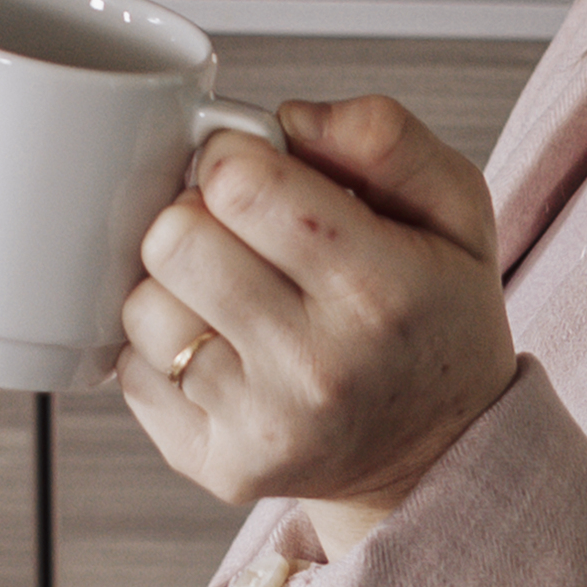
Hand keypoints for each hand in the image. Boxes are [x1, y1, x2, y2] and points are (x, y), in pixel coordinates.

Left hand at [114, 93, 515, 534]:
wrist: (440, 452)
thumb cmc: (436, 316)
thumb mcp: (456, 210)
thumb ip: (385, 137)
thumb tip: (287, 119)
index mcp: (379, 290)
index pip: (238, 183)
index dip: (231, 156)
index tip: (251, 172)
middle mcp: (318, 368)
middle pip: (174, 240)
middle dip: (194, 214)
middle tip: (236, 231)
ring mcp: (262, 426)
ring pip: (143, 306)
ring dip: (173, 285)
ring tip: (230, 292)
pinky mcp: (218, 467)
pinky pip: (130, 372)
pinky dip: (160, 350)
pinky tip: (218, 346)